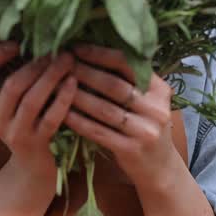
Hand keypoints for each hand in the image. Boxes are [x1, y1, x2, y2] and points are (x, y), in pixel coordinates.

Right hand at [0, 43, 77, 181]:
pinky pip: (50, 118)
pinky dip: (63, 98)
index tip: (16, 44)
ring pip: (31, 100)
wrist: (32, 168)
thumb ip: (18, 77)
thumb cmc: (27, 123)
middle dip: (36, 64)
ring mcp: (14, 133)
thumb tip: (37, 38)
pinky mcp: (35, 145)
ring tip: (68, 60)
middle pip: (12, 85)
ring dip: (51, 77)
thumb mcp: (13, 103)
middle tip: (57, 50)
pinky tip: (74, 83)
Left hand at [64, 44, 183, 189]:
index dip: (99, 54)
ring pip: (104, 109)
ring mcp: (145, 130)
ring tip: (56, 86)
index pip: (127, 64)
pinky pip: (98, 131)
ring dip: (76, 96)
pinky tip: (62, 113)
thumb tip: (90, 51)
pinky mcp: (131, 150)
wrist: (159, 167)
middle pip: (114, 85)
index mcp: (160, 89)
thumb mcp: (147, 101)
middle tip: (60, 64)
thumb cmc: (145, 126)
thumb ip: (129, 80)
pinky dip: (78, 121)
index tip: (75, 48)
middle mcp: (156, 108)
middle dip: (84, 73)